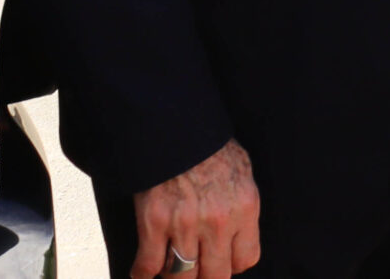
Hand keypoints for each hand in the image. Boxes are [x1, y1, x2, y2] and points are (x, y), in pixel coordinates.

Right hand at [131, 139, 258, 278]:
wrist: (176, 125)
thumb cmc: (209, 145)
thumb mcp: (242, 171)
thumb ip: (242, 205)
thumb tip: (239, 234)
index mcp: (245, 208)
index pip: (246, 260)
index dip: (232, 264)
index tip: (222, 261)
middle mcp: (218, 222)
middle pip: (216, 275)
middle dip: (206, 276)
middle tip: (199, 272)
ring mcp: (185, 224)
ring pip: (182, 277)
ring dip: (177, 277)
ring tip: (173, 271)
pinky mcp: (155, 223)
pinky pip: (149, 265)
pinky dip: (143, 274)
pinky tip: (143, 272)